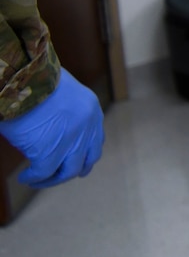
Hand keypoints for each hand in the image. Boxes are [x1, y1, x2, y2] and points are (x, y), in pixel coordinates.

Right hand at [0, 70, 103, 186]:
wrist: (25, 77)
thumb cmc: (36, 78)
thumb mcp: (62, 93)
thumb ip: (65, 112)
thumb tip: (51, 129)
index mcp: (91, 111)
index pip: (95, 141)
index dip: (86, 155)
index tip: (78, 164)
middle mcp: (88, 128)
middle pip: (86, 160)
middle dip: (73, 171)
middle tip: (57, 177)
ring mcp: (71, 142)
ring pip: (67, 171)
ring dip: (52, 179)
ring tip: (36, 180)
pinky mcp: (49, 152)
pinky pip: (42, 172)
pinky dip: (33, 177)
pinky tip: (24, 177)